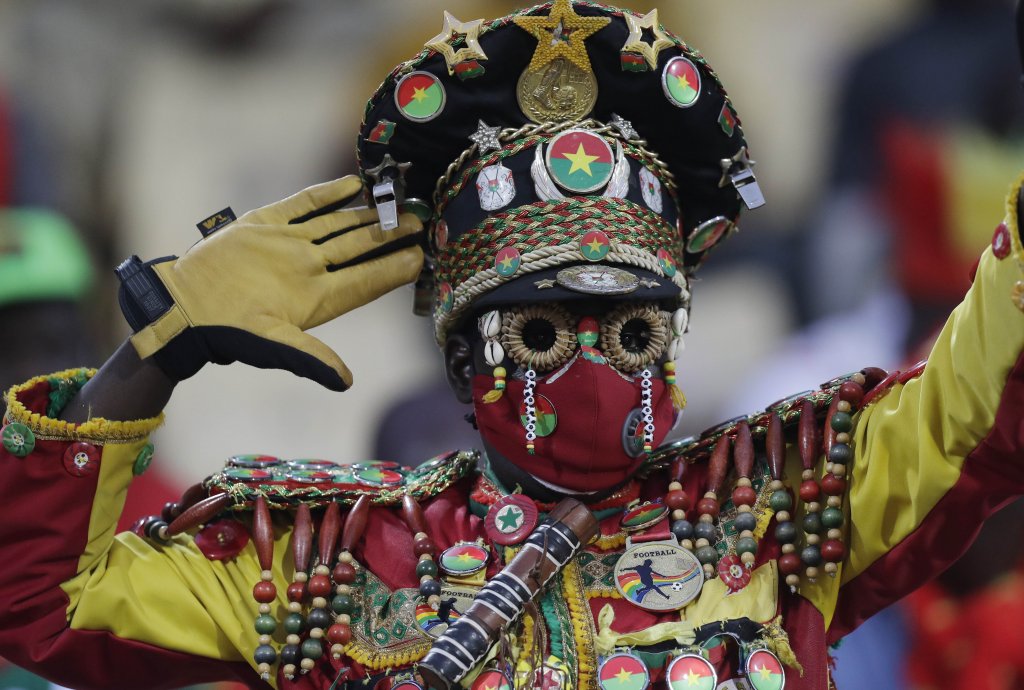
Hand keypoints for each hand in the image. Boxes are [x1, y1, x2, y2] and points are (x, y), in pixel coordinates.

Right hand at [120, 176, 422, 390]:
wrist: (182, 305)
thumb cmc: (227, 332)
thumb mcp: (272, 345)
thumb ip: (311, 358)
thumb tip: (346, 382)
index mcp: (316, 297)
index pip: (364, 281)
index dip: (392, 270)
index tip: (421, 259)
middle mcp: (308, 269)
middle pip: (358, 248)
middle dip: (389, 236)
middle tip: (420, 222)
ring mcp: (290, 246)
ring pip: (337, 225)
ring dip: (366, 214)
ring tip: (396, 202)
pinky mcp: (265, 225)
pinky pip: (304, 205)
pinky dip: (329, 194)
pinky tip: (353, 185)